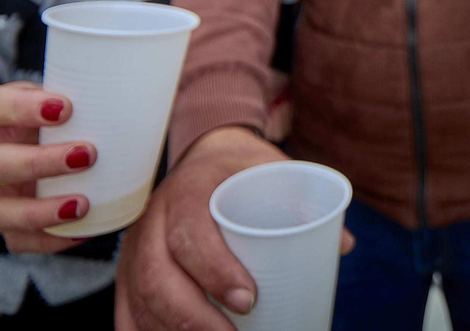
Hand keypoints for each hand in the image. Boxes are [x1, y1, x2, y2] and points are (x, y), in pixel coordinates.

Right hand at [0, 82, 95, 254]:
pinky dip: (50, 239)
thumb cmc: (53, 119)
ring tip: (82, 204)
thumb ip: (88, 92)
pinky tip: (82, 230)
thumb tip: (148, 92)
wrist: (31, 145)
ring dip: (39, 210)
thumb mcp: (60, 97)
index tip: (66, 107)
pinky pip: (17, 241)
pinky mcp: (2, 223)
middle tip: (88, 154)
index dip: (21, 108)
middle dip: (38, 162)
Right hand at [115, 127, 354, 329]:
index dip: (213, 270)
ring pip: (139, 298)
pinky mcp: (127, 272)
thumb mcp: (274, 170)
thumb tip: (344, 244)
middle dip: (193, 316)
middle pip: (156, 275)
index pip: (189, 232)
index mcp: (188, 189)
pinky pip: (126, 311)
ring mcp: (134, 247)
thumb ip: (305, 202)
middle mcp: (152, 218)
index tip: (249, 300)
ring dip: (171, 329)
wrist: (206, 155)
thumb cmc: (245, 172)